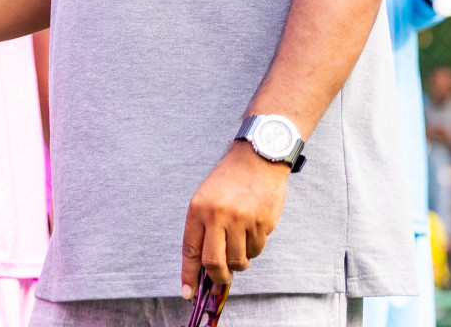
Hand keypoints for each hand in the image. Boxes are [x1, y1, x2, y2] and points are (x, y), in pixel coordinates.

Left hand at [180, 141, 288, 293]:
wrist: (258, 157)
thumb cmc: (230, 179)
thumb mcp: (206, 198)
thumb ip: (203, 228)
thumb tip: (204, 264)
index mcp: (198, 209)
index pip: (191, 250)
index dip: (189, 275)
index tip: (188, 293)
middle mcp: (218, 216)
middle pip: (214, 263)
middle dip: (218, 277)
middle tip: (222, 277)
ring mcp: (242, 220)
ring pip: (238, 260)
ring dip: (239, 262)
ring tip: (240, 246)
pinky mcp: (262, 223)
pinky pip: (257, 249)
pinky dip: (254, 248)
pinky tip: (253, 231)